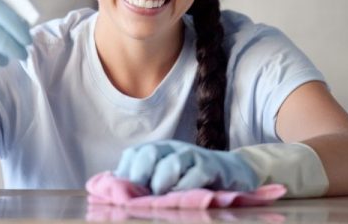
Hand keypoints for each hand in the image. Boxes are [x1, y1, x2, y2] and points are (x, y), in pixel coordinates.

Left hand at [114, 140, 258, 194]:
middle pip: (149, 153)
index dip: (125, 173)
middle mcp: (173, 148)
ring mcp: (193, 155)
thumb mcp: (167, 178)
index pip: (133, 154)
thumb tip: (114, 191)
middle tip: (141, 197)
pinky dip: (186, 187)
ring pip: (172, 162)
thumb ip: (145, 183)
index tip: (122, 195)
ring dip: (162, 183)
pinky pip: (197, 174)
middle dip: (140, 176)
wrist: (232, 170)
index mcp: (158, 150)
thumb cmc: (192, 178)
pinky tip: (183, 198)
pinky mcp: (212, 167)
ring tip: (161, 198)